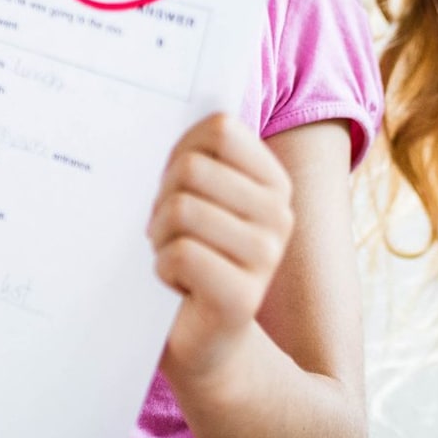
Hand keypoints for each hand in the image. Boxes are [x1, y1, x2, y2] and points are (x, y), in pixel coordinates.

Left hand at [148, 113, 295, 382]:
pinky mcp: (241, 296)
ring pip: (181, 210)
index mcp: (272, 183)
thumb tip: (168, 95)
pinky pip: (179, 254)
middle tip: (167, 232)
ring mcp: (265, 256)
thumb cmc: (189, 259)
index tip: (173, 180)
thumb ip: (196, 158)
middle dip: (160, 200)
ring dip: (158, 237)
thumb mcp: (196, 201)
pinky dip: (160, 269)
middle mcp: (279, 215)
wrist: (201, 341)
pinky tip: (176, 286)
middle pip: (190, 169)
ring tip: (171, 258)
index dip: (179, 148)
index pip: (219, 128)